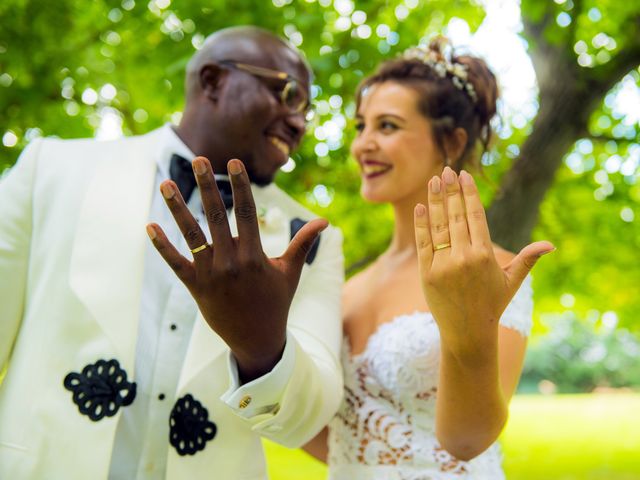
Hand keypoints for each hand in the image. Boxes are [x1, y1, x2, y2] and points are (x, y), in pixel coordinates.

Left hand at [146, 157, 326, 381]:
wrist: (257, 339)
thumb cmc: (276, 302)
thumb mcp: (290, 272)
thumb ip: (303, 243)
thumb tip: (325, 221)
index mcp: (254, 255)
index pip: (246, 212)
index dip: (240, 185)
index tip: (233, 162)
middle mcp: (231, 262)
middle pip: (216, 216)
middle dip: (207, 186)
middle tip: (198, 160)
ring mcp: (210, 274)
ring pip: (191, 235)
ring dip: (177, 208)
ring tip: (166, 184)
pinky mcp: (196, 287)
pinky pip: (176, 263)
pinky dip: (162, 246)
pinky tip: (150, 226)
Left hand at [413, 167, 553, 357]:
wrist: (467, 333)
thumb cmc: (492, 305)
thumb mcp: (511, 282)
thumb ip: (527, 259)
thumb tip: (550, 245)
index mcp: (485, 255)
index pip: (476, 216)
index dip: (469, 194)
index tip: (464, 176)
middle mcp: (464, 257)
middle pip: (456, 215)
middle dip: (451, 191)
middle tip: (446, 170)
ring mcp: (443, 265)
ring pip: (438, 225)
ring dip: (435, 201)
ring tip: (433, 181)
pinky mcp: (426, 273)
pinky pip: (423, 243)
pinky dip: (422, 224)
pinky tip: (421, 207)